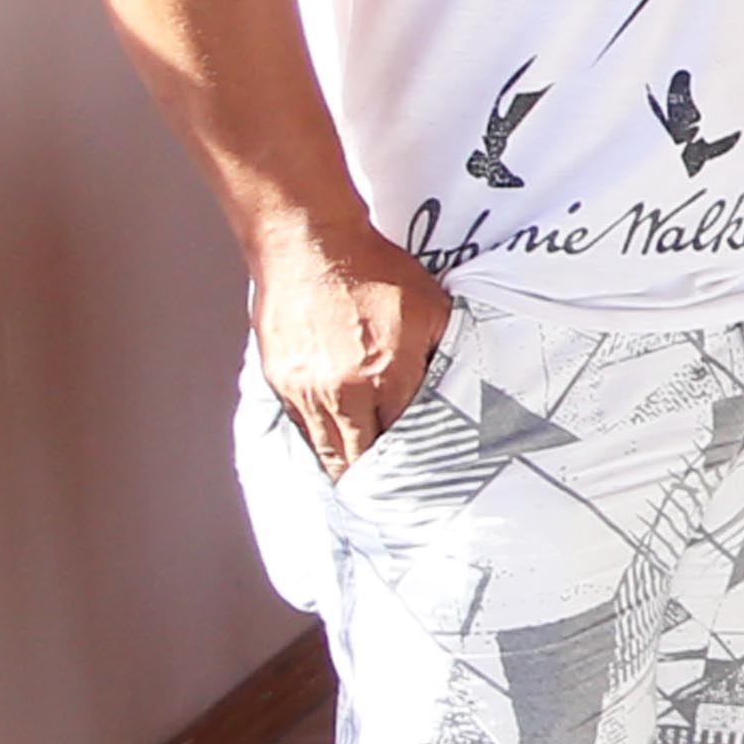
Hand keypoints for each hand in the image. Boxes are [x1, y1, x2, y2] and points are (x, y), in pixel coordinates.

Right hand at [249, 225, 451, 478]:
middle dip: (380, 480)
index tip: (428, 480)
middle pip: (363, 458)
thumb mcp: (431, 307)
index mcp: (387, 373)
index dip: (417, 460)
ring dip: (347, 468)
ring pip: (329, 450)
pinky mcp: (281, 383)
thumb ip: (446, 350)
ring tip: (366, 489)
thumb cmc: (375, 270)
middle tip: (396, 499)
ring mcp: (307, 390)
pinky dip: (321, 441)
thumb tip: (463, 383)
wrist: (310, 245)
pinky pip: (304, 428)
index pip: (407, 437)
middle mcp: (344, 390)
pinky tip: (337, 449)